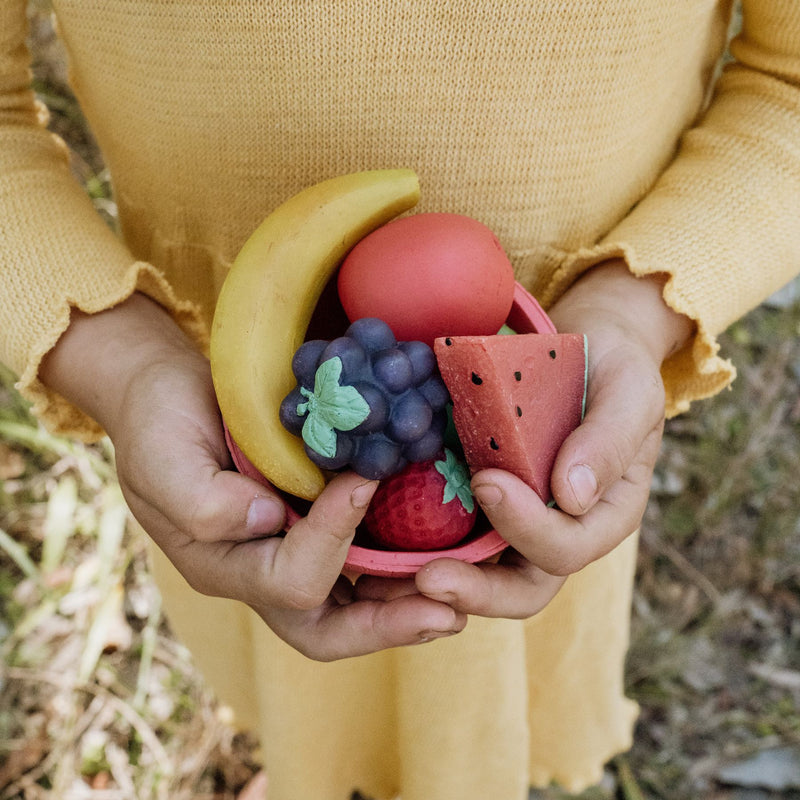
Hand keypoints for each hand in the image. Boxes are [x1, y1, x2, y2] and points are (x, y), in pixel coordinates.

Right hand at [41, 293, 465, 659]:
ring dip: (406, 606)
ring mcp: (289, 553)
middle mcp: (261, 573)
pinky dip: (399, 566)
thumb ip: (203, 500)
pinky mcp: (311, 527)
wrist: (170, 398)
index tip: (362, 480)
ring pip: (353, 607)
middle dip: (389, 626)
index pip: (292, 580)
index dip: (331, 536)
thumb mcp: (164, 457)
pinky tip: (438, 550)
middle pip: (329, 629)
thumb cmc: (160, 424)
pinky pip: (360, 564)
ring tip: (461, 593)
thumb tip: (265, 518)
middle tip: (450, 613)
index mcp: (224, 566)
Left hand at [403, 261, 692, 618]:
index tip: (487, 481)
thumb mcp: (628, 392)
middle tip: (426, 578)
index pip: (566, 546)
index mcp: (604, 517)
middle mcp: (560, 533)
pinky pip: (452, 538)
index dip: (527, 526)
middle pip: (520, 588)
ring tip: (385, 579)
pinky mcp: (481, 506)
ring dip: (436, 584)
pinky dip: (418, 549)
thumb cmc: (612, 370)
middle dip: (475, 590)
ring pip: (480, 575)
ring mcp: (517, 524)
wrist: (581, 353)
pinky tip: (376, 545)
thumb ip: (609, 441)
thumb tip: (572, 497)